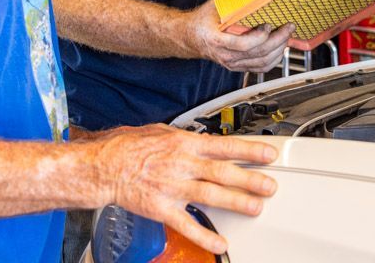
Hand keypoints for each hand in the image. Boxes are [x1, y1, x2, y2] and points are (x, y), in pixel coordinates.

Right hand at [96, 125, 277, 254]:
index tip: (268, 154)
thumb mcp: (161, 131)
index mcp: (184, 144)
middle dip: (250, 179)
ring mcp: (173, 187)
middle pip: (223, 173)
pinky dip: (204, 236)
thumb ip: (184, 138)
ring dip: (235, 202)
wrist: (105, 166)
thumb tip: (202, 140)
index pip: (224, 146)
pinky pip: (187, 224)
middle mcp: (182, 165)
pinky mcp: (162, 208)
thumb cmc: (129, 147)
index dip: (249, 150)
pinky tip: (220, 243)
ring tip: (255, 207)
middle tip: (270, 185)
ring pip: (210, 195)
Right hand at [186, 0, 292, 71]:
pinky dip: (274, 59)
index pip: (244, 45)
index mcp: (217, 40)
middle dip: (278, 40)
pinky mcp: (237, 67)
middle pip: (258, 53)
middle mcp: (226, 56)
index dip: (260, 37)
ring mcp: (232, 64)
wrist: (189, 37)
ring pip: (262, 63)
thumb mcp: (213, 7)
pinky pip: (260, 68)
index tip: (269, 24)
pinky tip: (280, 49)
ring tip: (287, 37)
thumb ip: (232, 0)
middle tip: (288, 27)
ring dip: (279, 50)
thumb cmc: (201, 21)